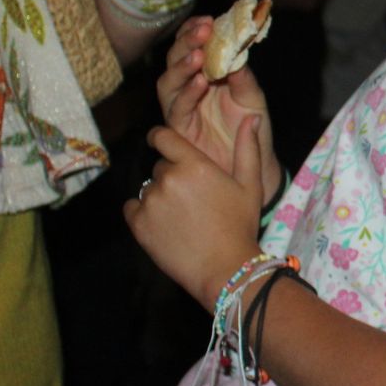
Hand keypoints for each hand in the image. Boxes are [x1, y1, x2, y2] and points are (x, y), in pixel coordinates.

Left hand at [124, 118, 267, 308]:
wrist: (224, 268)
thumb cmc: (241, 225)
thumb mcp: (251, 185)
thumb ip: (248, 147)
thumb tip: (252, 117)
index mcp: (195, 164)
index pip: (163, 136)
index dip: (162, 138)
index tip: (166, 145)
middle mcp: (168, 178)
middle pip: (160, 166)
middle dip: (173, 175)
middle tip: (193, 198)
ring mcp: (150, 202)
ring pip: (148, 188)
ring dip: (160, 195)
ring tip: (182, 215)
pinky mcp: (138, 224)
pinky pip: (133, 207)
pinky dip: (144, 213)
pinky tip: (165, 224)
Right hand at [157, 16, 282, 195]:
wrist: (252, 163)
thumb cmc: (251, 128)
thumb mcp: (253, 98)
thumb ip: (243, 78)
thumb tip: (236, 52)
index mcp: (206, 76)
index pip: (192, 47)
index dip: (194, 32)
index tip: (207, 20)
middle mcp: (189, 89)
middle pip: (175, 61)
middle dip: (186, 44)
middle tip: (202, 32)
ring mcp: (182, 108)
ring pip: (169, 83)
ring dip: (182, 67)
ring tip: (199, 57)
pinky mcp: (179, 129)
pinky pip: (178, 109)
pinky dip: (188, 94)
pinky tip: (200, 83)